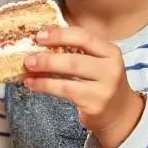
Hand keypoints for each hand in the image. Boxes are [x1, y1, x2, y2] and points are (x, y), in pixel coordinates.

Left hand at [23, 26, 144, 147]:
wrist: (119, 113)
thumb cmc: (100, 81)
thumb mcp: (97, 61)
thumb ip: (76, 49)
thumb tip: (40, 39)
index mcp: (110, 51)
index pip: (84, 37)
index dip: (60, 34)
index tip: (39, 35)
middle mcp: (111, 68)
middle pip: (75, 59)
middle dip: (48, 58)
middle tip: (28, 57)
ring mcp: (104, 87)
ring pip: (69, 77)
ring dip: (44, 73)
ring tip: (27, 70)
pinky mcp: (95, 104)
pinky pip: (65, 92)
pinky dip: (45, 86)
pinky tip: (33, 84)